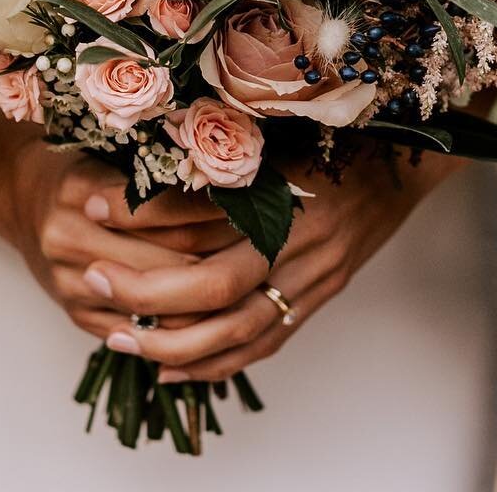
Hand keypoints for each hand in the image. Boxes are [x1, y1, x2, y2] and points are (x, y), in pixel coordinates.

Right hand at [4, 141, 234, 341]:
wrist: (20, 197)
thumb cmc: (79, 165)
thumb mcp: (109, 151)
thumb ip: (156, 166)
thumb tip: (231, 172)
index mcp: (81, 191)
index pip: (163, 211)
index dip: (212, 211)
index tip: (254, 203)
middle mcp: (68, 239)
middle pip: (166, 260)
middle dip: (221, 254)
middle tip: (268, 244)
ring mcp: (69, 284)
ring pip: (157, 303)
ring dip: (207, 295)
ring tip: (252, 277)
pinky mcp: (76, 314)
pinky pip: (139, 331)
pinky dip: (179, 324)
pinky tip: (213, 311)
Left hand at [82, 152, 450, 382]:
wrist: (406, 164)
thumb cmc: (337, 135)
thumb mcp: (281, 126)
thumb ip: (226, 145)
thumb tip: (148, 151)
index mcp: (288, 184)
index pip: (204, 209)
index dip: (142, 211)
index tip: (89, 202)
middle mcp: (302, 238)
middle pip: (215, 282)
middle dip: (146, 289)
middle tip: (93, 279)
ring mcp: (314, 276)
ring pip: (237, 328)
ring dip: (172, 341)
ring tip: (118, 336)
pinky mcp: (319, 298)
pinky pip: (263, 345)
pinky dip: (214, 364)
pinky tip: (171, 369)